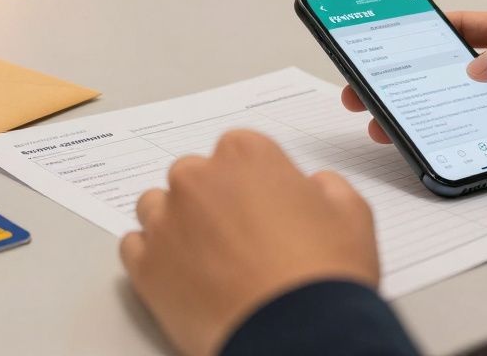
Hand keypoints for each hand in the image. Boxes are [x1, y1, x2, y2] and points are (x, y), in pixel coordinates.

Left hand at [120, 130, 378, 355]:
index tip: (263, 203)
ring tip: (208, 257)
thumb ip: (325, 186)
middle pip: (194, 175)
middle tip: (239, 235)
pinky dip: (154, 256)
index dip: (254, 179)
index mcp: (245, 154)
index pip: (239, 150)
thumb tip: (312, 188)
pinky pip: (135, 246)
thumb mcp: (352, 213)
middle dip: (212, 198)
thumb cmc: (324, 275)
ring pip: (157, 206)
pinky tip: (182, 274)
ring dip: (177, 222)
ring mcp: (166, 222)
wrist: (297, 335)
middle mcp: (197, 179)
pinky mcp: (145, 267)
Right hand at [342, 11, 486, 169]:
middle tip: (370, 93)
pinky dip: (466, 146)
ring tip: (391, 126)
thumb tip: (474, 67)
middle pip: (450, 75)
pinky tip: (443, 148)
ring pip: (465, 111)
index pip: (459, 28)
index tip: (383, 39)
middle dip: (408, 83)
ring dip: (430, 117)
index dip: (419, 33)